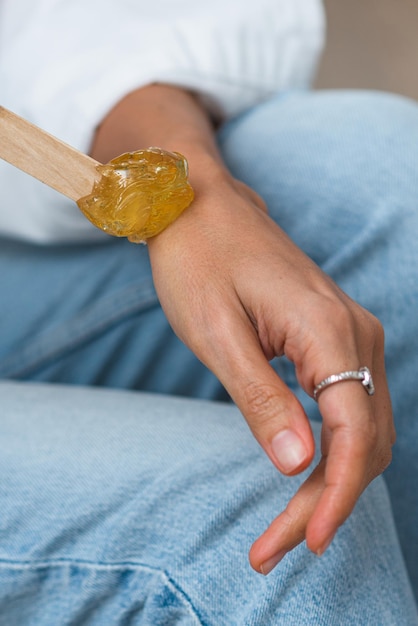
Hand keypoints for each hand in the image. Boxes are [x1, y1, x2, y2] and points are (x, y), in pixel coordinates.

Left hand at [91, 84, 394, 574]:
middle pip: (366, 438)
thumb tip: (301, 465)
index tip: (306, 541)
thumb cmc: (198, 261)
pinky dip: (332, 450)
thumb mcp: (217, 335)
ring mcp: (350, 333)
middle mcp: (355, 332)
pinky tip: (304, 475)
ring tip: (285, 525)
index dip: (336, 495)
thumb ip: (263, 399)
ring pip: (362, 427)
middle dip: (329, 499)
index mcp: (329, 330)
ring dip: (331, 480)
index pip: (354, 432)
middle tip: (276, 546)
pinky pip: (348, 405)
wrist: (200, 209)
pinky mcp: (333, 338)